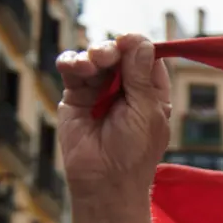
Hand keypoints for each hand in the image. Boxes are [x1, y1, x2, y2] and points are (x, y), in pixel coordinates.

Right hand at [56, 35, 171, 201]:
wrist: (105, 182)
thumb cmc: (133, 153)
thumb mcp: (145, 112)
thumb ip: (140, 77)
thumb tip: (140, 41)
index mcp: (151, 93)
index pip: (147, 58)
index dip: (138, 46)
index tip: (130, 41)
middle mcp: (126, 89)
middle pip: (120, 54)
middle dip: (113, 49)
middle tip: (106, 56)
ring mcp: (99, 91)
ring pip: (95, 58)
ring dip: (92, 54)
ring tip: (91, 64)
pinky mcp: (75, 97)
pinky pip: (72, 70)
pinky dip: (71, 62)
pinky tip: (75, 66)